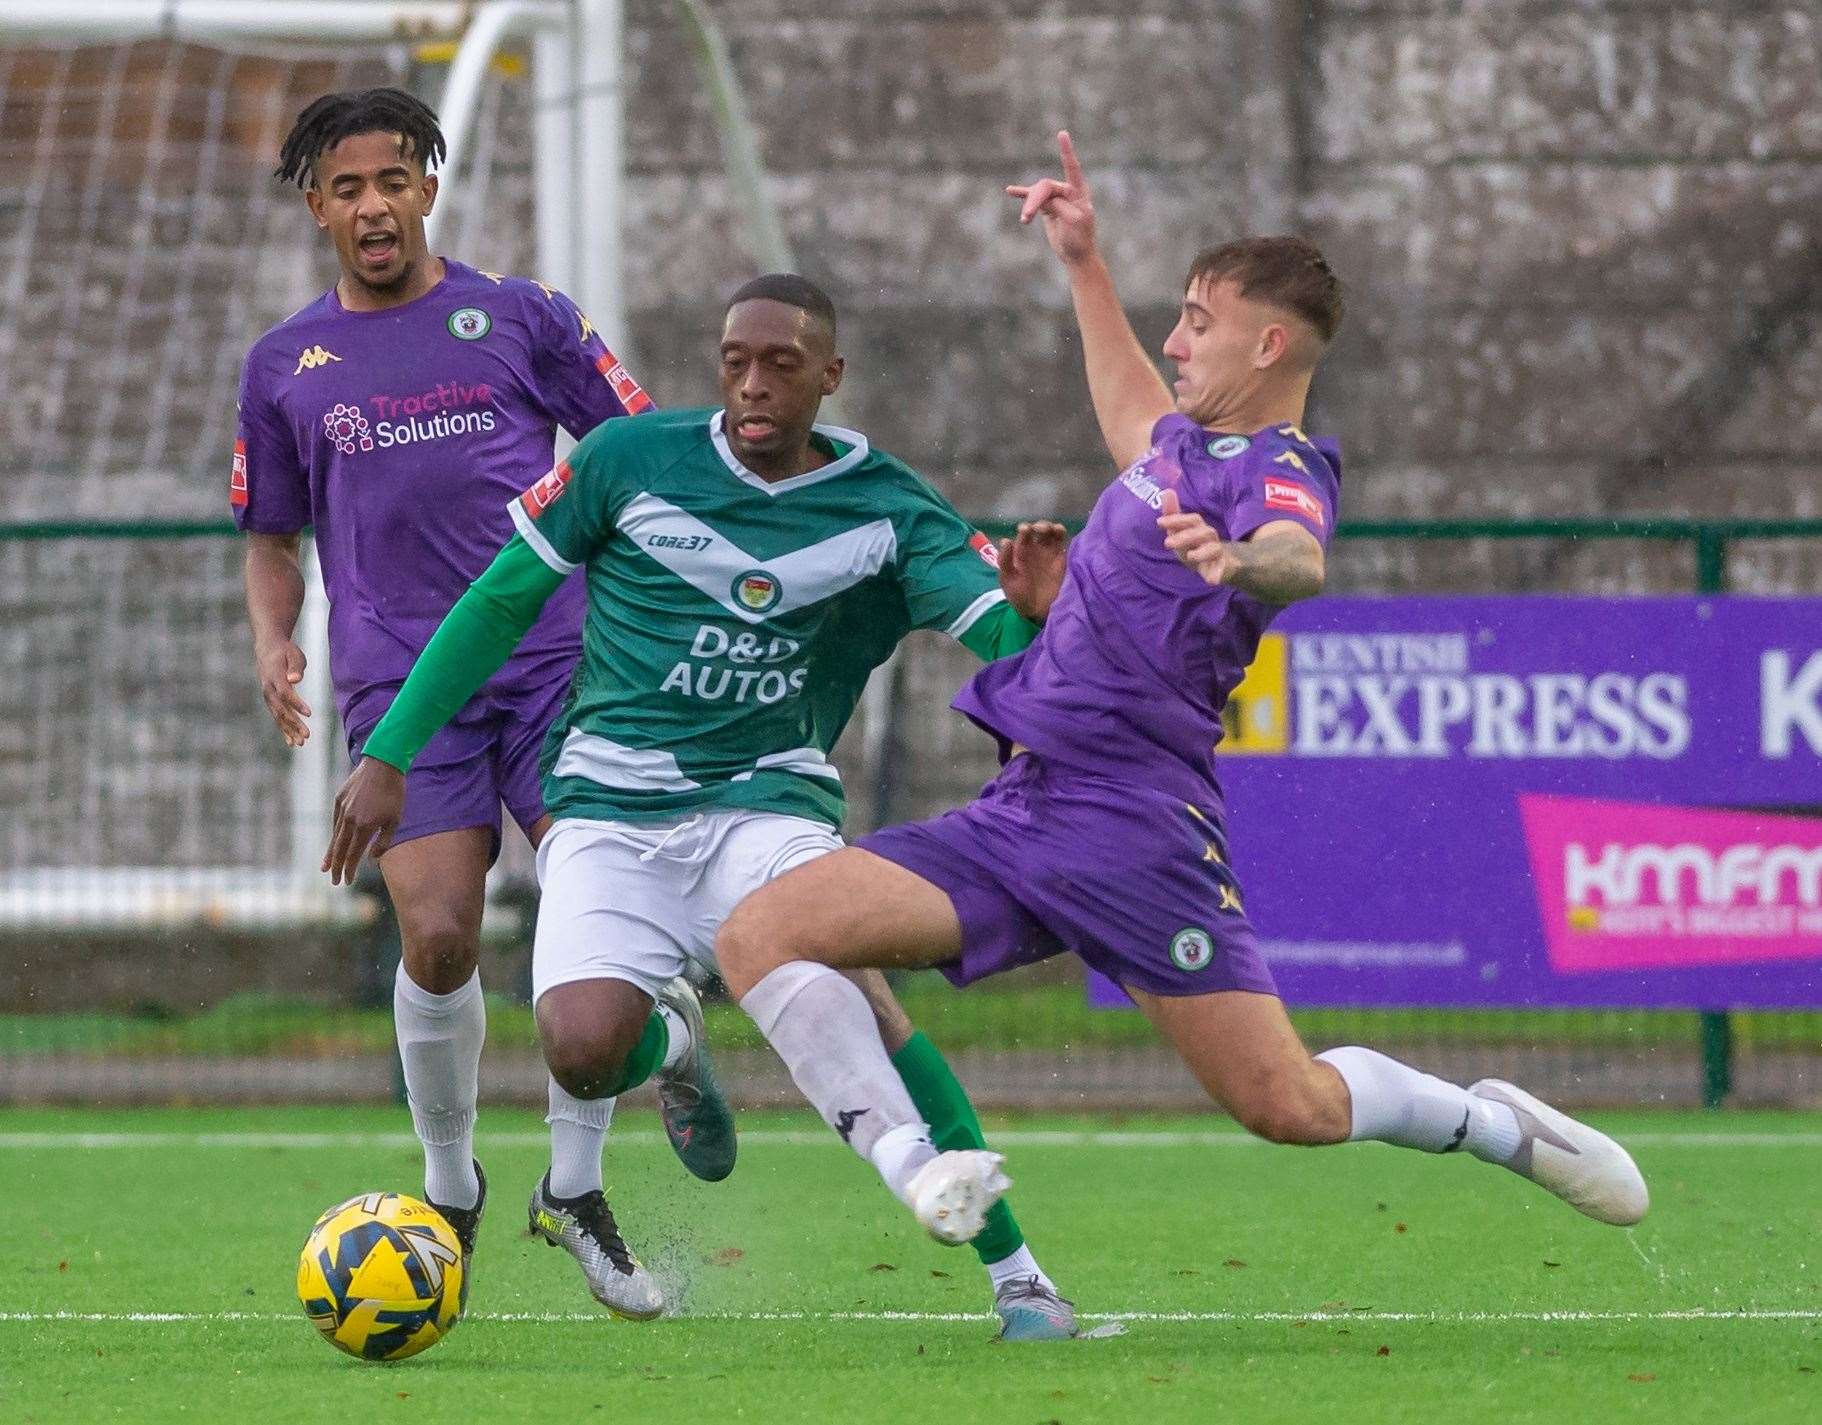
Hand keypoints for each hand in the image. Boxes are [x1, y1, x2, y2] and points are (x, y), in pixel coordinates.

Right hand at [255, 638, 311, 746]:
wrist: (268, 650)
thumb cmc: (285, 652)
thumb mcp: (293, 654)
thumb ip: (295, 667)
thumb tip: (295, 679)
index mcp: (274, 676)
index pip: (285, 693)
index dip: (296, 704)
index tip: (309, 713)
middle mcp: (268, 689)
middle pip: (281, 709)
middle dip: (293, 723)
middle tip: (307, 736)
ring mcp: (268, 696)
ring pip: (278, 716)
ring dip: (289, 730)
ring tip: (301, 743)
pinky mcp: (271, 701)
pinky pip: (277, 717)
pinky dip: (284, 729)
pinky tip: (291, 742)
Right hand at [323, 757, 405, 884]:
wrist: (382, 764)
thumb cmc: (394, 793)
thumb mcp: (395, 820)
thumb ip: (382, 842)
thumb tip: (369, 858)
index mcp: (364, 827)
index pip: (353, 855)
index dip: (349, 870)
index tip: (347, 882)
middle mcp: (350, 820)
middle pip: (340, 849)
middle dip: (337, 867)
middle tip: (334, 881)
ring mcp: (342, 809)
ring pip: (335, 837)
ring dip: (331, 853)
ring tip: (326, 867)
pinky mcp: (339, 799)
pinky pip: (335, 822)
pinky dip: (334, 834)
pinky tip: (334, 842)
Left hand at [997, 521, 1070, 622]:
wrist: (1037, 613)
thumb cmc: (1019, 596)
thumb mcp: (1007, 580)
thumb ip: (1005, 561)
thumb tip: (1006, 540)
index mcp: (1021, 552)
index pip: (1023, 536)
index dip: (1024, 530)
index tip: (1024, 530)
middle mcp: (1037, 550)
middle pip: (1040, 530)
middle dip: (1040, 526)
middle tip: (1039, 529)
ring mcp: (1051, 553)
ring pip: (1053, 534)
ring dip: (1052, 527)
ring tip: (1051, 530)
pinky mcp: (1063, 559)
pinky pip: (1064, 543)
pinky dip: (1062, 535)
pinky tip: (1059, 533)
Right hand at [1005, 130, 1097, 266]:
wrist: (1076, 255)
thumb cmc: (1080, 239)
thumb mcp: (1074, 222)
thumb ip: (1061, 206)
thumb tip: (1046, 200)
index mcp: (1079, 192)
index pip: (1072, 167)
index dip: (1066, 151)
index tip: (1062, 134)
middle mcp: (1067, 191)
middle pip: (1046, 188)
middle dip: (1035, 200)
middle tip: (1026, 217)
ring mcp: (1056, 199)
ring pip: (1037, 195)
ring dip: (1029, 206)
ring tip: (1024, 220)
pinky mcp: (1046, 208)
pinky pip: (1032, 199)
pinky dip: (1022, 195)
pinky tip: (1010, 190)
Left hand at [1158, 488, 1238, 586]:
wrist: (1221, 564)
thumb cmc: (1197, 546)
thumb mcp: (1182, 533)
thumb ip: (1173, 515)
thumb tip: (1166, 491)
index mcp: (1199, 529)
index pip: (1191, 520)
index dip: (1177, 519)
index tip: (1159, 522)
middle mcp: (1210, 538)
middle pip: (1203, 532)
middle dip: (1185, 536)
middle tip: (1167, 543)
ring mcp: (1218, 553)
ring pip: (1215, 549)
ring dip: (1202, 552)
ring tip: (1189, 556)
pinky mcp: (1224, 568)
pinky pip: (1223, 570)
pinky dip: (1218, 574)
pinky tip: (1211, 580)